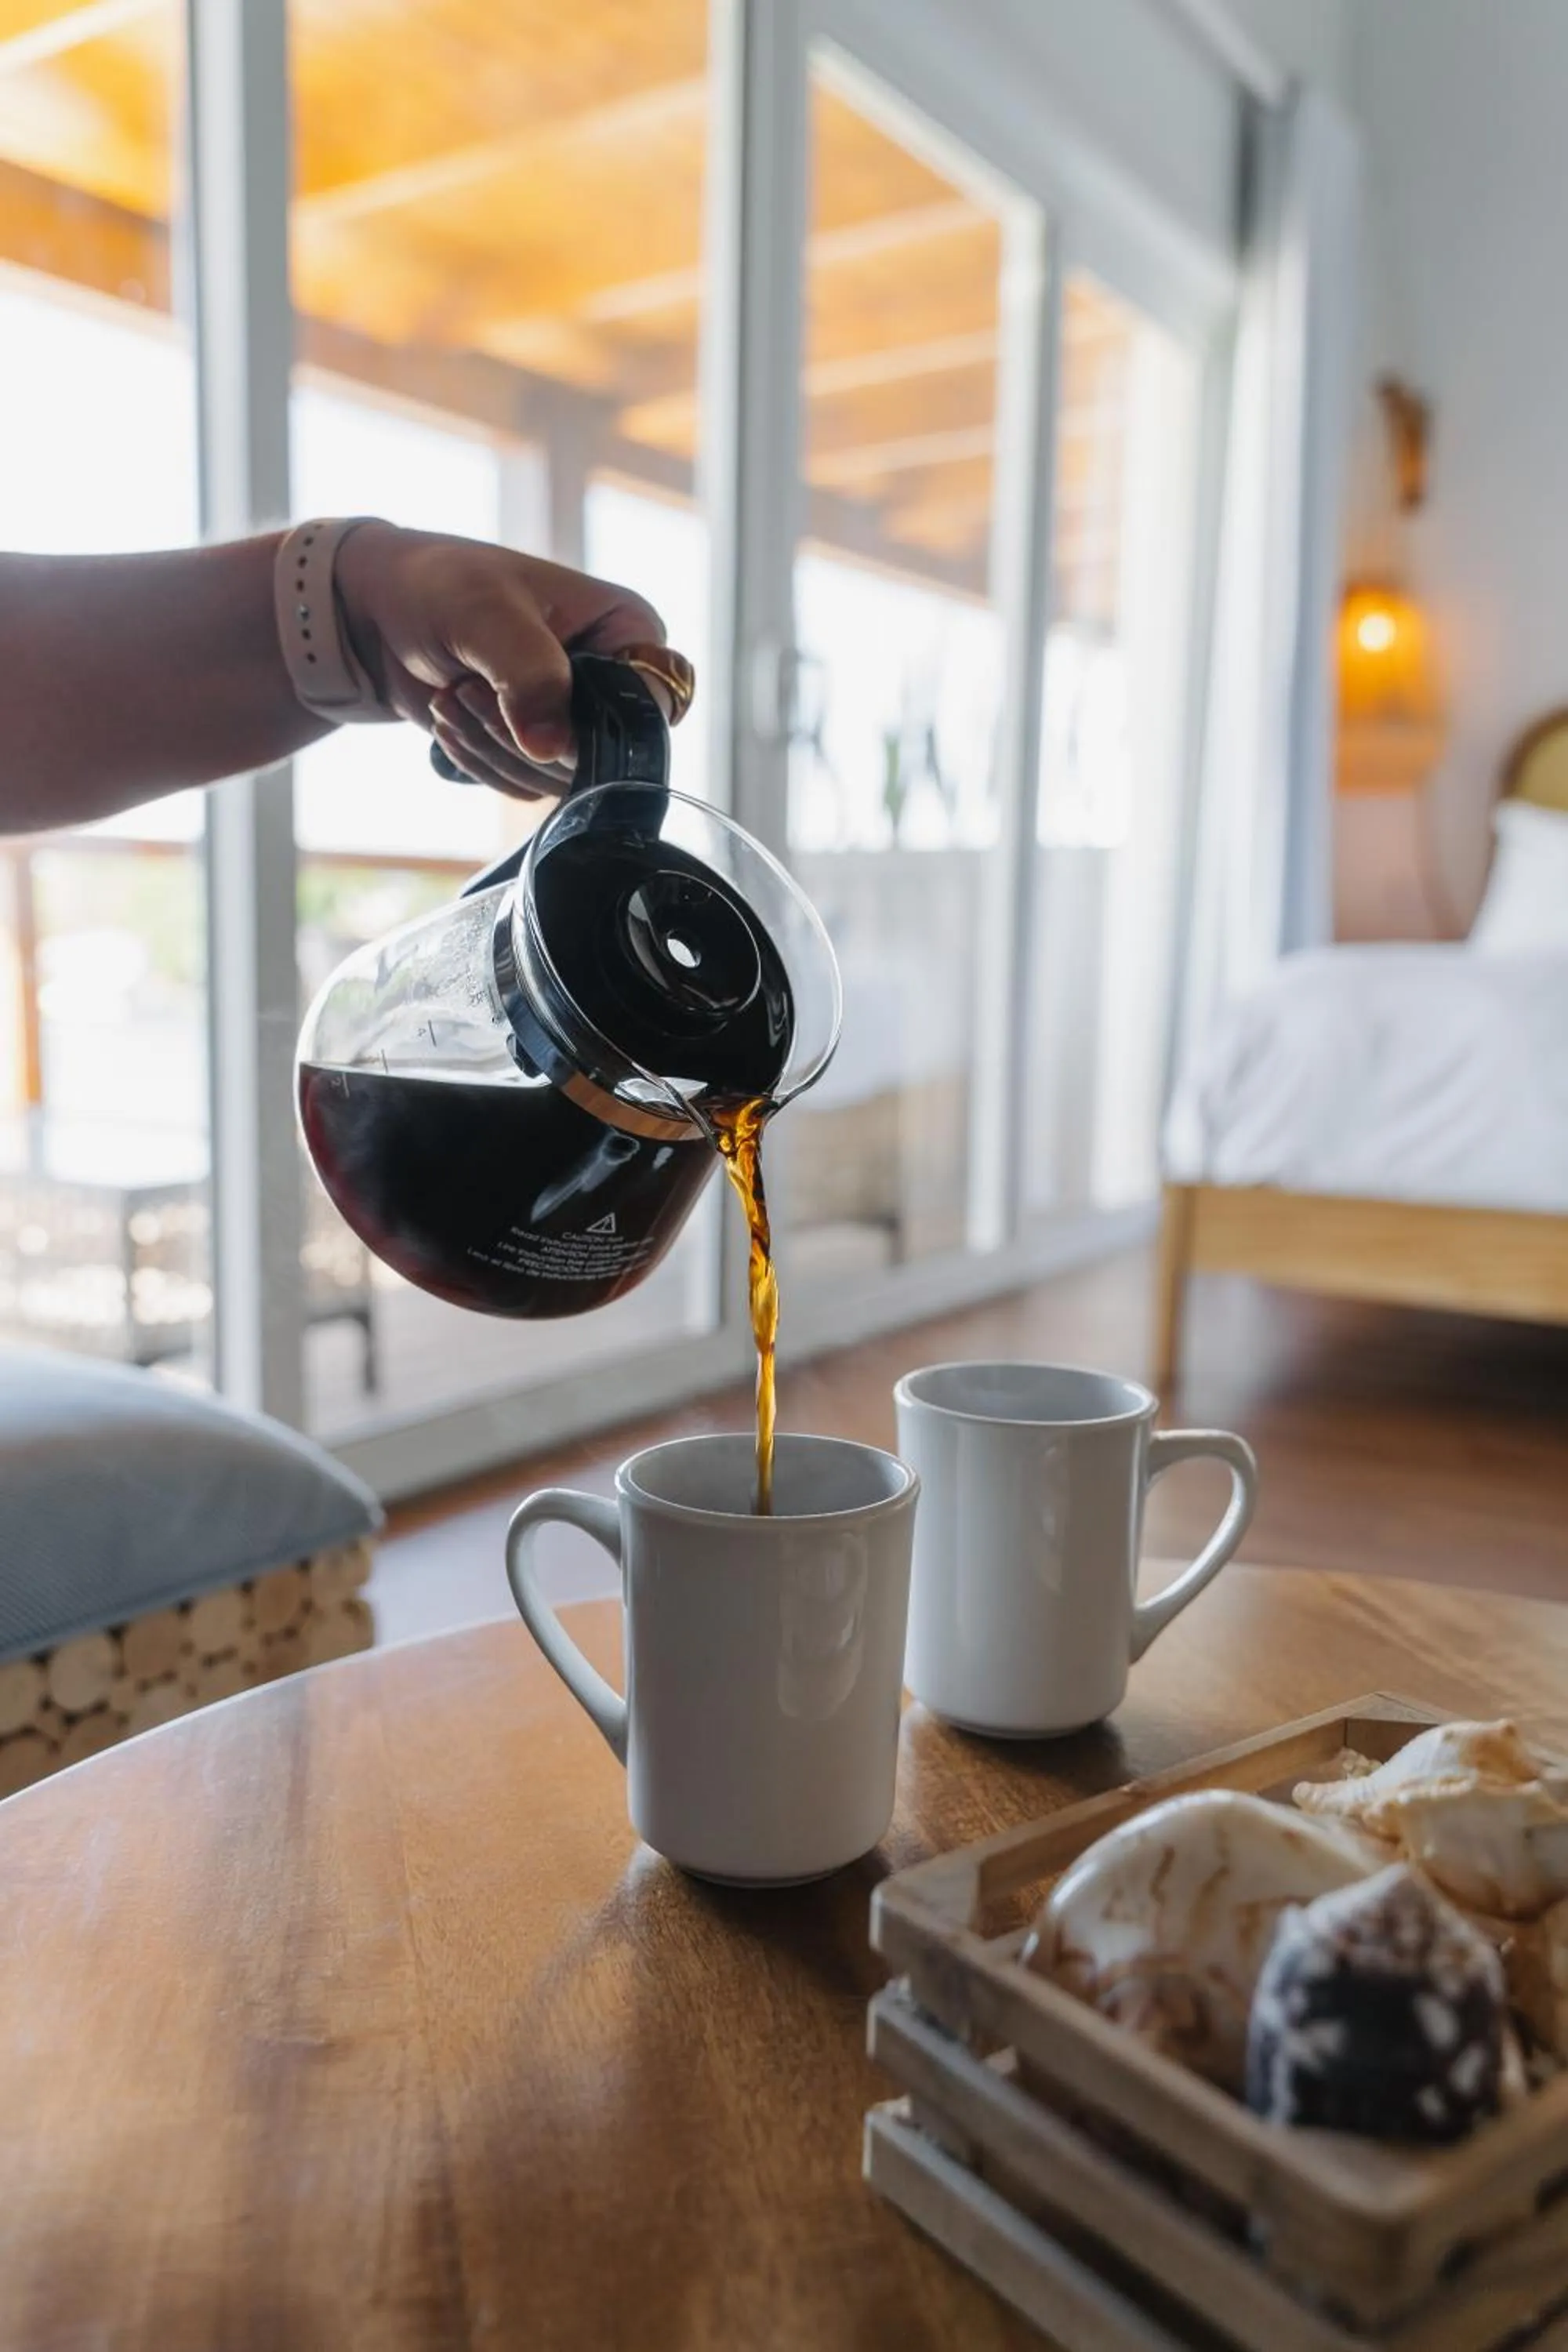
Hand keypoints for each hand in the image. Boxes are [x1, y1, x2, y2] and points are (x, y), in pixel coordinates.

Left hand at [333, 523, 680, 796]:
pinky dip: (478, 762)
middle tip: (468, 688)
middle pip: (600, 756)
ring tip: (453, 695)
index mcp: (628, 631)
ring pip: (557, 779)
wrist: (379, 611)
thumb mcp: (487, 614)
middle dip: (519, 734)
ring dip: (491, 747)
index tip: (533, 711)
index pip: (652, 707)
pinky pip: (524, 787)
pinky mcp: (538, 751)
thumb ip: (528, 675)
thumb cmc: (439, 587)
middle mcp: (614, 682)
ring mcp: (576, 721)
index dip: (596, 726)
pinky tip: (452, 718)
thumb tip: (550, 749)